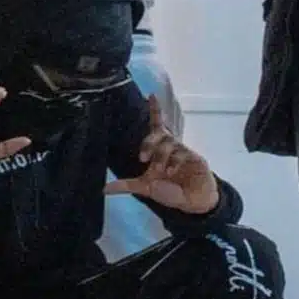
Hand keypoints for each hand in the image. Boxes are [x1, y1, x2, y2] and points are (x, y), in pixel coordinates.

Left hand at [104, 96, 219, 213]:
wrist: (193, 202)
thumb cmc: (170, 192)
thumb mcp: (145, 188)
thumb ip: (126, 186)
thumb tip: (104, 189)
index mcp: (159, 151)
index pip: (156, 126)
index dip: (155, 110)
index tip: (152, 95)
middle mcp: (170, 148)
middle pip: (159, 132)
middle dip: (148, 143)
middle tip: (143, 158)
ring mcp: (182, 151)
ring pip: (167, 143)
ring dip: (161, 157)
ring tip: (161, 172)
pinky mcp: (194, 157)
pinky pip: (180, 153)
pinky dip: (174, 163)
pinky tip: (172, 172)